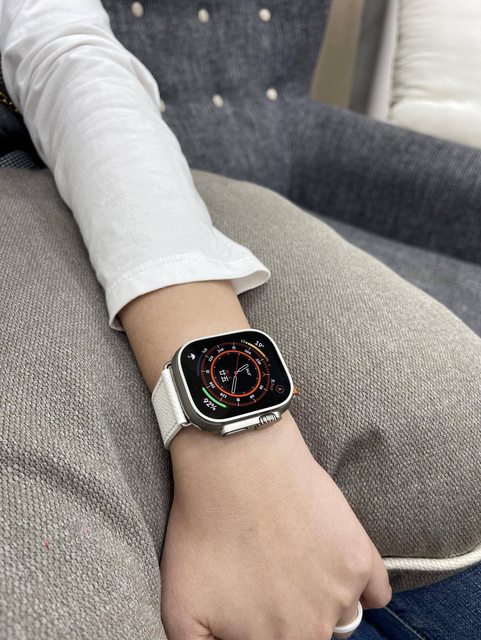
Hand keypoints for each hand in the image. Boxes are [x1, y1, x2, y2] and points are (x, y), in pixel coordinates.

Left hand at [161, 411, 391, 639]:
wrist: (237, 463)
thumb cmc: (204, 530)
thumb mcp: (181, 606)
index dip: (263, 628)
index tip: (258, 607)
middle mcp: (314, 630)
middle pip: (309, 635)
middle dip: (289, 617)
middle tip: (269, 578)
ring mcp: (342, 594)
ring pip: (340, 617)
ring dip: (321, 599)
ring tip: (292, 558)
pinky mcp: (360, 558)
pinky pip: (375, 592)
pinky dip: (361, 585)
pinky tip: (333, 562)